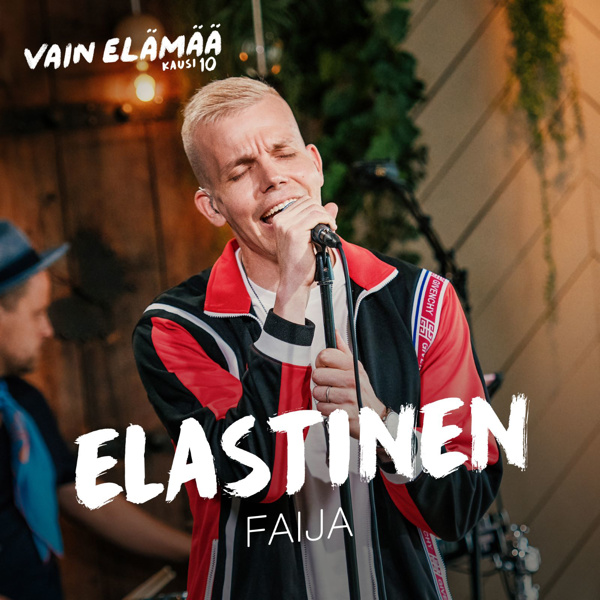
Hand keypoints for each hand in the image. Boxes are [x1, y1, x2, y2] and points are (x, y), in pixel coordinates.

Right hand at [272, 198, 337, 323]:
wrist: (294, 281)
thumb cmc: (301, 262)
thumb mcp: (309, 236)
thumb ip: (319, 219)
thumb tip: (333, 205)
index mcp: (279, 219)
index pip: (303, 202)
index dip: (317, 209)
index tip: (325, 223)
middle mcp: (280, 220)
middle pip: (308, 202)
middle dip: (323, 213)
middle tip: (330, 227)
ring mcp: (286, 225)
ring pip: (314, 208)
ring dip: (326, 217)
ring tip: (330, 229)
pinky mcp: (294, 231)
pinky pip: (316, 216)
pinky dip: (327, 221)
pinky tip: (331, 230)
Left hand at [312, 331, 385, 437]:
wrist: (375, 418)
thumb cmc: (362, 393)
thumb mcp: (356, 369)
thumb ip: (343, 351)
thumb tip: (335, 333)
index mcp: (352, 367)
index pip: (325, 355)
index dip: (320, 362)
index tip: (325, 368)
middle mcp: (351, 380)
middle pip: (317, 374)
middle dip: (320, 382)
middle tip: (330, 385)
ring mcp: (348, 397)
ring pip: (317, 392)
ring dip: (322, 397)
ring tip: (334, 397)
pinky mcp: (343, 413)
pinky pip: (321, 408)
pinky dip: (325, 410)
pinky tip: (335, 407)